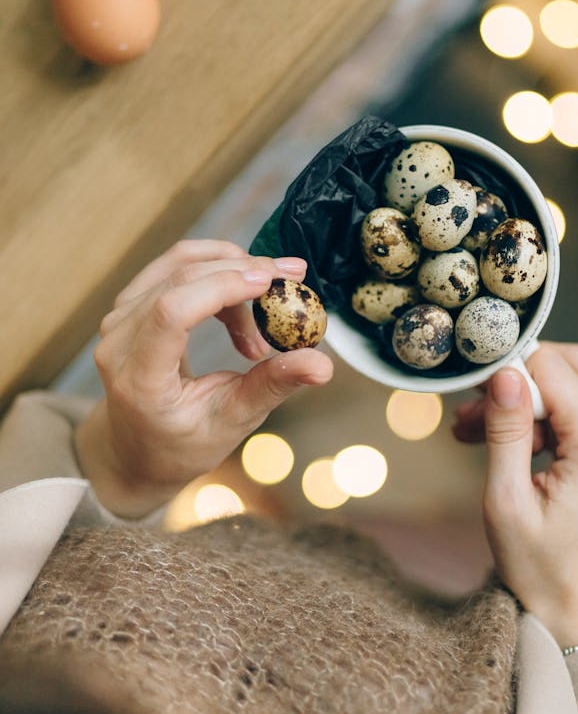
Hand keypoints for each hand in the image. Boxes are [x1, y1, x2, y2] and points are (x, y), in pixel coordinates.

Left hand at [75, 239, 332, 517]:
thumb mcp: (232, 422)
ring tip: (272, 298)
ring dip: (234, 268)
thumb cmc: (184, 443)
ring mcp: (118, 318)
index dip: (222, 288)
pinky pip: (175, 264)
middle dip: (242, 271)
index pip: (171, 313)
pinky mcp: (129, 303)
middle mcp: (118, 341)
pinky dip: (217, 268)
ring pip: (182, 263)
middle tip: (293, 280)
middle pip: (181, 280)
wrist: (137, 449)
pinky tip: (246, 293)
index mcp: (139, 379)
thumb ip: (273, 387)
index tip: (272, 283)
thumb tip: (323, 365)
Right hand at [453, 342, 577, 646]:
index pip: (551, 366)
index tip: (468, 391)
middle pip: (568, 361)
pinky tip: (500, 440)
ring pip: (571, 379)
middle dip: (516, 375)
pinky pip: (577, 405)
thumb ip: (505, 431)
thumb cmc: (540, 567)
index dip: (506, 369)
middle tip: (471, 407)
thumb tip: (503, 373)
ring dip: (522, 396)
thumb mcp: (506, 500)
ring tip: (472, 428)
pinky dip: (538, 413)